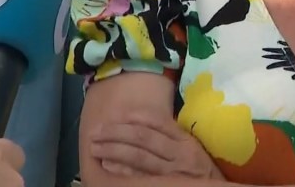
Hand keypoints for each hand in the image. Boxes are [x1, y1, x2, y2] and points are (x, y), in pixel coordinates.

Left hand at [89, 110, 221, 179]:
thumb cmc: (198, 167)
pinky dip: (123, 172)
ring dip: (113, 151)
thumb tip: (137, 116)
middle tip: (96, 132)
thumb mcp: (189, 146)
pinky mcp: (165, 186)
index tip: (115, 115)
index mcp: (184, 140)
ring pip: (139, 157)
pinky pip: (141, 178)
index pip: (155, 123)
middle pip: (142, 139)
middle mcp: (179, 155)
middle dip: (115, 134)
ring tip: (95, 148)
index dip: (132, 118)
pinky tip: (108, 166)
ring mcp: (172, 173)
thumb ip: (169, 132)